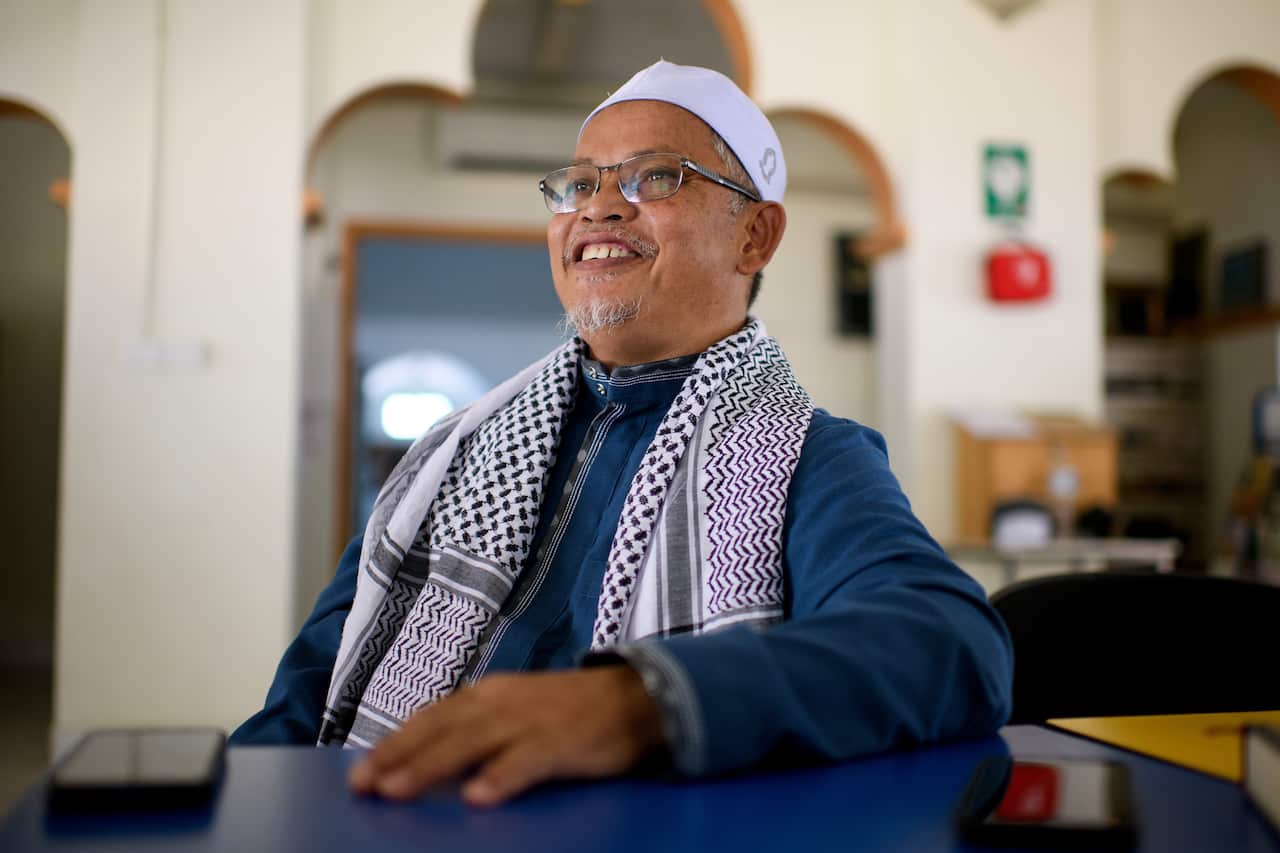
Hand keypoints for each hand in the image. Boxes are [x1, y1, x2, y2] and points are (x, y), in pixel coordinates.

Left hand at [347, 665, 663, 806]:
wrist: (634, 697)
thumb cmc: (568, 712)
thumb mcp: (515, 713)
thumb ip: (476, 733)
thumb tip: (427, 766)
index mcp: (487, 696)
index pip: (431, 718)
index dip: (394, 744)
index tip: (360, 773)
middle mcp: (501, 702)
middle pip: (440, 729)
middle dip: (399, 756)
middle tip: (364, 785)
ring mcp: (530, 720)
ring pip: (471, 742)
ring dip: (431, 765)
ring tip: (398, 790)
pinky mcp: (562, 741)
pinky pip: (526, 760)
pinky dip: (501, 776)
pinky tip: (478, 797)